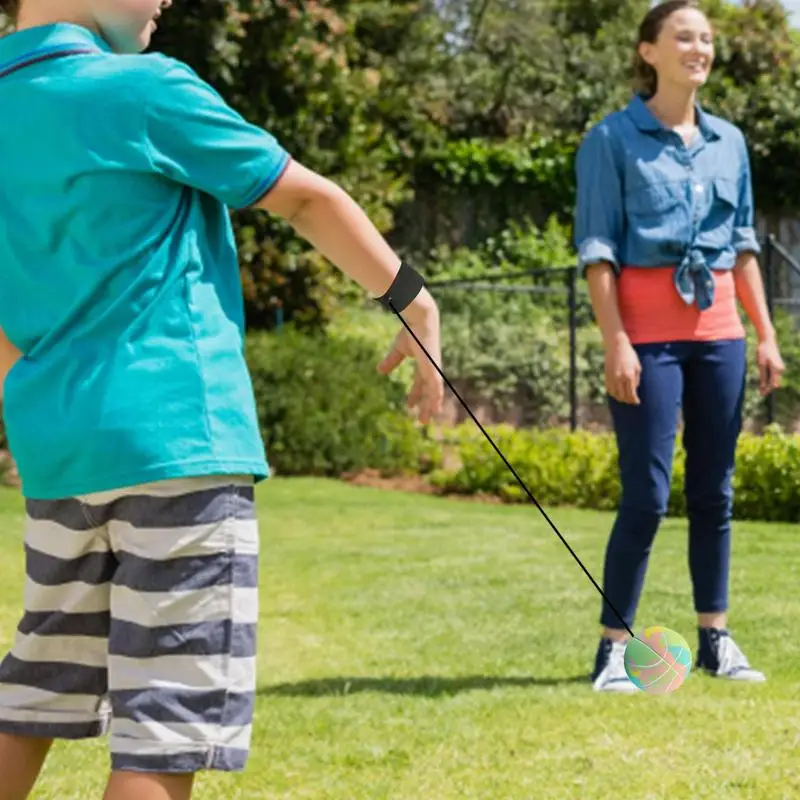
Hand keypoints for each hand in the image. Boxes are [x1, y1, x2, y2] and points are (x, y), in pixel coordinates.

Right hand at [376, 296, 443, 423]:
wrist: (420, 321)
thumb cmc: (411, 331)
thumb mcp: (398, 349)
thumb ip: (390, 361)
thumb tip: (379, 370)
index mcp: (424, 365)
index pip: (420, 384)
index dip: (415, 395)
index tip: (409, 405)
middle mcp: (431, 370)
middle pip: (428, 392)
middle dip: (425, 406)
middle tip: (421, 420)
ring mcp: (434, 370)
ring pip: (433, 394)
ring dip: (430, 407)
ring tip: (425, 420)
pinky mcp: (434, 370)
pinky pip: (436, 388)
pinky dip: (436, 399)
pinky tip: (435, 409)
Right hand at [605, 335, 640, 404]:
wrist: (617, 346)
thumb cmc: (630, 355)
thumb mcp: (637, 366)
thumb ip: (636, 380)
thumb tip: (634, 390)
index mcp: (629, 376)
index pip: (631, 394)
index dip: (634, 400)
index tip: (637, 402)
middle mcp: (620, 378)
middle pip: (623, 396)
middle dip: (628, 400)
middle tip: (631, 401)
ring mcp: (612, 378)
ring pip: (615, 394)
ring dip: (620, 398)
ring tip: (624, 398)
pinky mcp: (606, 376)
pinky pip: (609, 389)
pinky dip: (613, 393)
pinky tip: (617, 393)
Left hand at [757, 336, 784, 395]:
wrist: (767, 341)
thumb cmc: (763, 352)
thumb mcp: (761, 365)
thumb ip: (762, 376)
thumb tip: (763, 387)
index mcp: (777, 369)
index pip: (773, 384)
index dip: (767, 390)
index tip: (761, 395)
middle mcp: (780, 369)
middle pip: (774, 382)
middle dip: (767, 388)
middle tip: (760, 393)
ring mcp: (780, 367)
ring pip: (774, 379)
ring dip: (768, 384)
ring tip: (761, 389)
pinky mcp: (778, 366)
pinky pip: (773, 375)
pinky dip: (768, 379)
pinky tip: (763, 382)